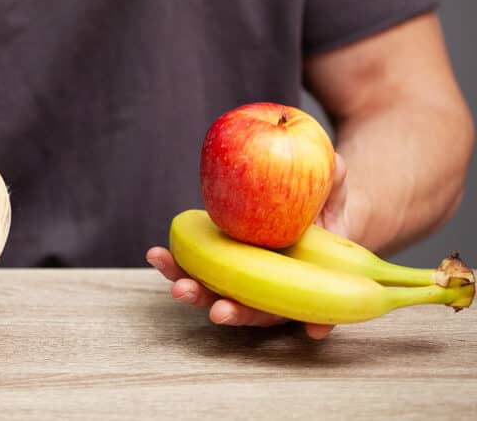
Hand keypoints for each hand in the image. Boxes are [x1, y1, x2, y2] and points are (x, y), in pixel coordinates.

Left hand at [145, 153, 347, 339]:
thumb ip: (334, 179)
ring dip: (196, 293)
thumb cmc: (321, 203)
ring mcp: (242, 278)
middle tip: (219, 312)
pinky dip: (176, 265)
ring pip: (218, 294)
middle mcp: (272, 287)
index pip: (316, 306)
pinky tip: (156, 254)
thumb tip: (336, 163)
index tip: (313, 329)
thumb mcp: (332, 190)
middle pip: (255, 310)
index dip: (317, 318)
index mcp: (306, 278)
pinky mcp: (217, 263)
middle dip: (235, 312)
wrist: (292, 203)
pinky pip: (195, 268)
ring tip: (177, 286)